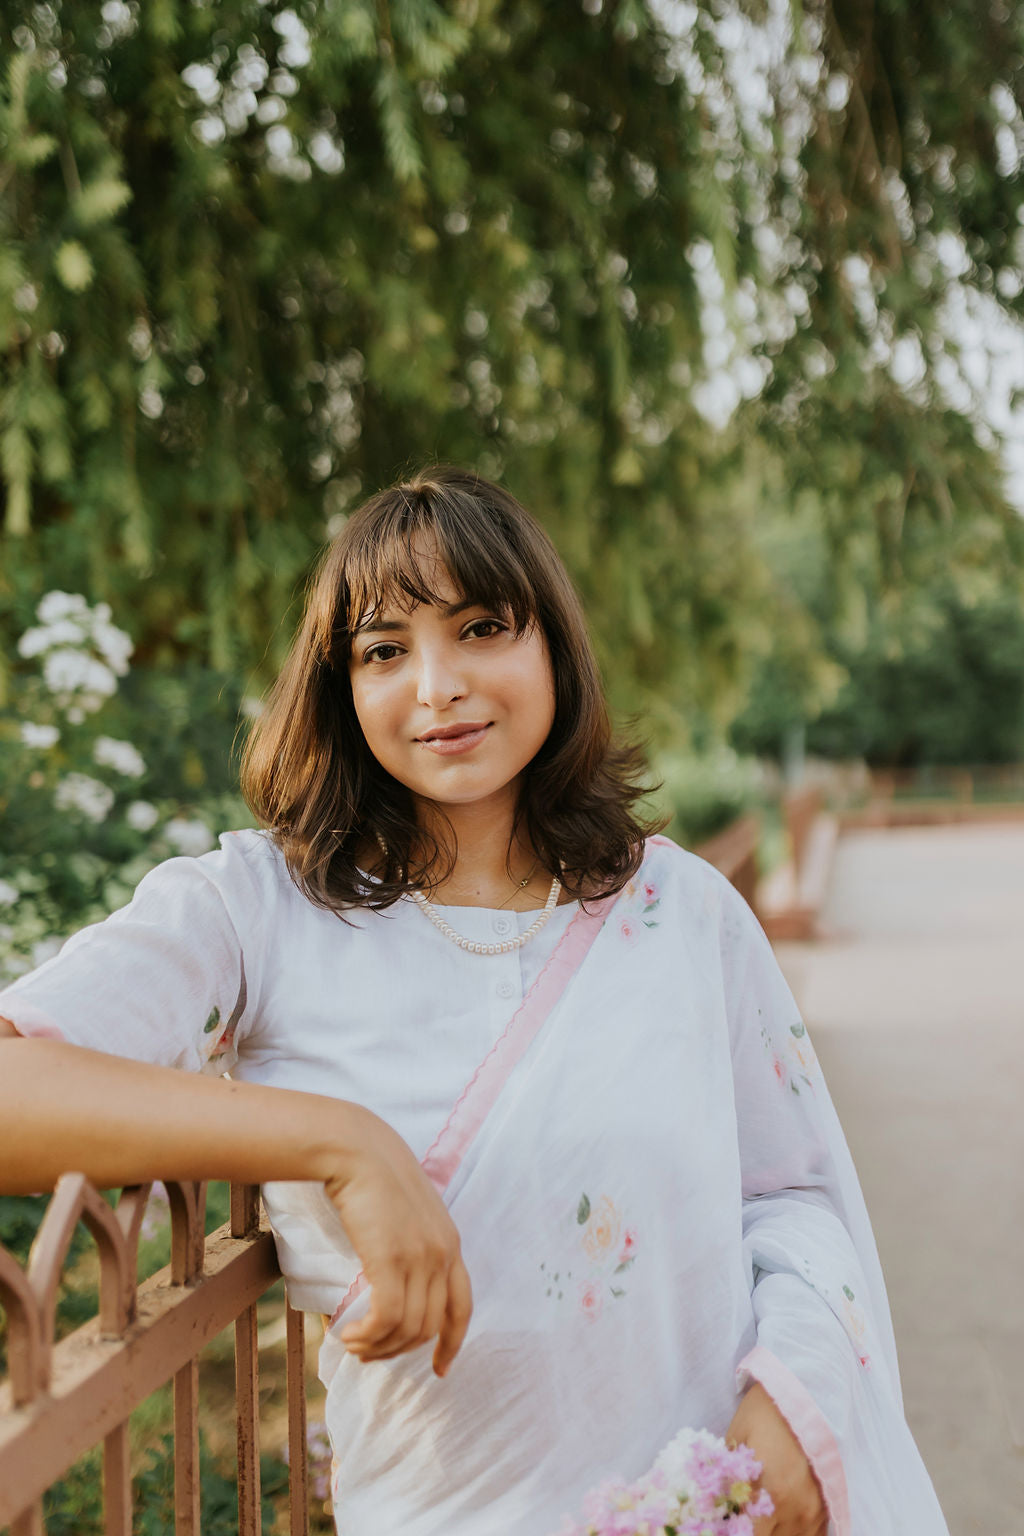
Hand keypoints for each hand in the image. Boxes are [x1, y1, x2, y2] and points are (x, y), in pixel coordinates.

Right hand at [320, 1109, 472, 1376]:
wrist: (356, 1149)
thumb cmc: (373, 1176)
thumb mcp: (406, 1212)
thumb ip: (411, 1244)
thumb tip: (392, 1284)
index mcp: (451, 1242)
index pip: (462, 1306)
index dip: (452, 1342)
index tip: (439, 1369)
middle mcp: (443, 1253)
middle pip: (429, 1326)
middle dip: (398, 1349)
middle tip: (369, 1352)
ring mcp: (420, 1256)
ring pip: (407, 1328)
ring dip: (378, 1346)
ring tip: (352, 1343)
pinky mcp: (391, 1259)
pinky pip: (387, 1318)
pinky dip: (368, 1336)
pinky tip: (348, 1333)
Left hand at [725, 1383, 828, 1535]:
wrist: (809, 1390)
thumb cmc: (766, 1411)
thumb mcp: (737, 1440)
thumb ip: (728, 1480)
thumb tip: (718, 1506)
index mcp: (769, 1495)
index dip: (733, 1531)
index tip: (727, 1521)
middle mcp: (796, 1510)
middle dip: (754, 1531)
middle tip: (742, 1516)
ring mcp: (816, 1510)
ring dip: (775, 1533)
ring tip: (762, 1517)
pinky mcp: (829, 1505)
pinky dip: (796, 1532)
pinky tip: (782, 1519)